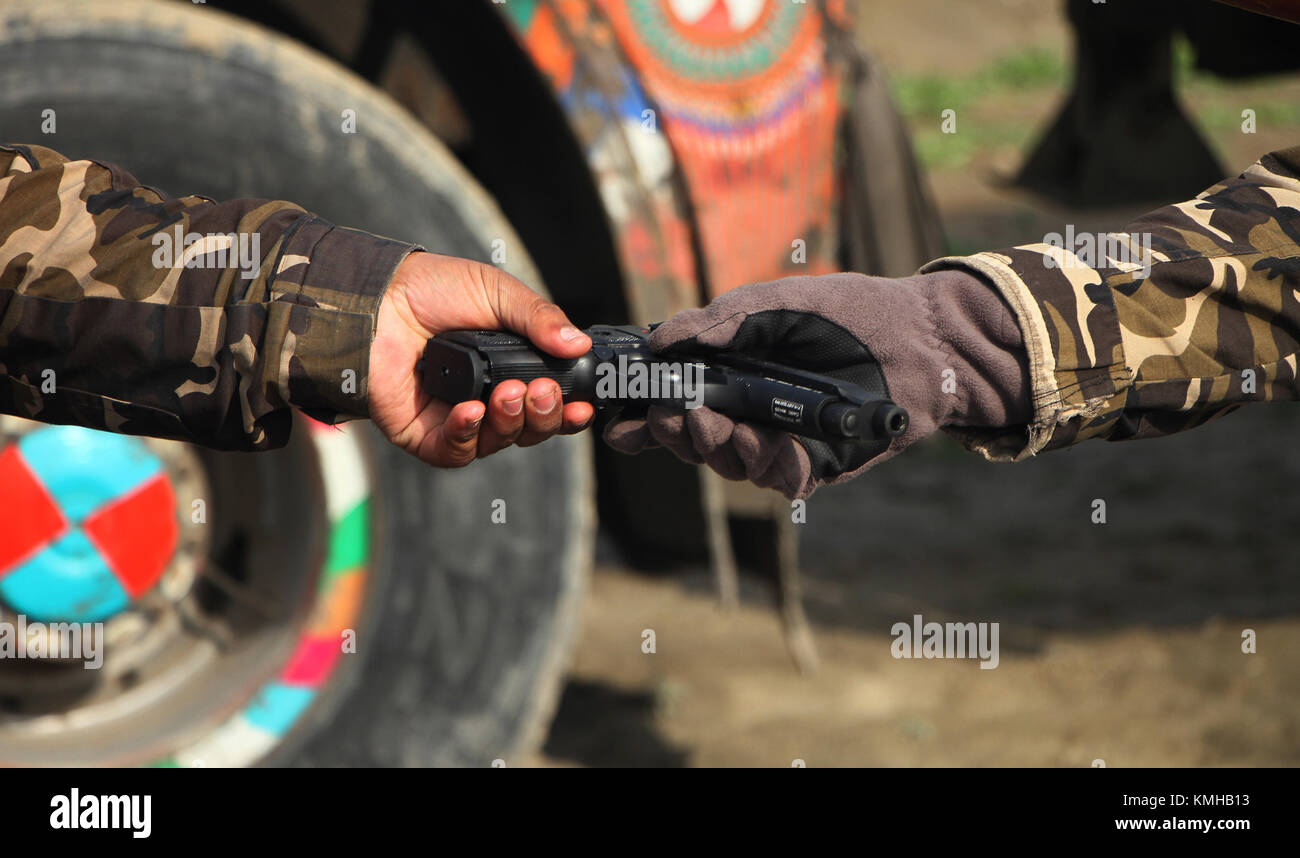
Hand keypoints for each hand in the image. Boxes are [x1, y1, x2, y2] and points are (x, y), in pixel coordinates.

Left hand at [368, 251, 593, 466]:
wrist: (377, 297)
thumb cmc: (432, 290)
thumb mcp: (498, 293)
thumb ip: (540, 318)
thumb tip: (579, 344)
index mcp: (511, 369)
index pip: (549, 403)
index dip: (569, 410)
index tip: (583, 406)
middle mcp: (488, 399)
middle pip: (531, 429)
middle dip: (544, 416)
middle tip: (542, 391)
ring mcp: (457, 419)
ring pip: (499, 442)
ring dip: (511, 422)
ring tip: (508, 392)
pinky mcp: (424, 434)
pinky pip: (456, 451)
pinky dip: (468, 434)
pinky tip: (471, 410)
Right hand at [603, 271, 1028, 498]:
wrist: (919, 339)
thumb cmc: (846, 313)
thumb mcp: (771, 304)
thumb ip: (714, 323)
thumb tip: (657, 341)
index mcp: (731, 375)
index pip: (676, 404)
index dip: (647, 419)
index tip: (624, 424)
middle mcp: (749, 413)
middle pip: (694, 443)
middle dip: (680, 433)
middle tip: (681, 416)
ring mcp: (781, 442)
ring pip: (731, 465)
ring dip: (722, 449)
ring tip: (728, 425)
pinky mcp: (816, 467)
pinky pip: (779, 481)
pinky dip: (773, 466)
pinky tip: (778, 443)